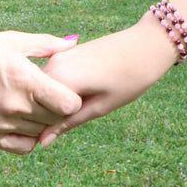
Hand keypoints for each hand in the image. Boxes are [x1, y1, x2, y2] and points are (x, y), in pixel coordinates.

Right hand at [0, 31, 81, 153]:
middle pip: (57, 120)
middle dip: (59, 109)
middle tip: (50, 97)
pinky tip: (23, 122)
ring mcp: (1, 124)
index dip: (73, 99)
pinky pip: (23, 147)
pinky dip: (28, 138)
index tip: (65, 91)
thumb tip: (73, 43)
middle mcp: (15, 107)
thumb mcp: (12, 41)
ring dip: (43, 121)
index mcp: (25, 81)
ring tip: (34, 106)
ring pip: (41, 133)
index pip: (69, 105)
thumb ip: (46, 44)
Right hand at [39, 13, 177, 146]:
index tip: (76, 122)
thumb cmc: (129, 78)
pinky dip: (60, 87)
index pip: (39, 113)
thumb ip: (67, 123)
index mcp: (59, 78)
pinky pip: (53, 77)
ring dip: (55, 99)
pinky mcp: (64, 52)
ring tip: (87, 98)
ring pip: (45, 87)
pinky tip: (83, 88)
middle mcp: (52, 64)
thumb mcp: (99, 106)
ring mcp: (57, 56)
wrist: (147, 44)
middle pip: (39, 98)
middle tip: (84, 110)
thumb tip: (42, 142)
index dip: (51, 125)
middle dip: (51, 111)